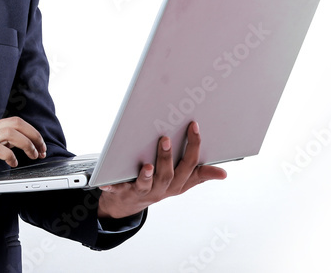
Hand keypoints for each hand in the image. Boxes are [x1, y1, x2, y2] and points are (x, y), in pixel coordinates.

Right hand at [0, 117, 46, 183]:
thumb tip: (11, 145)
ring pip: (12, 132)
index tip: (38, 144)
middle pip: (16, 122)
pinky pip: (0, 149)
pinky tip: (13, 163)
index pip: (12, 121)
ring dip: (28, 144)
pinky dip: (11, 156)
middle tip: (42, 148)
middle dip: (34, 134)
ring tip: (34, 155)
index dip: (29, 132)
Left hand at [96, 121, 226, 218]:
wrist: (127, 203)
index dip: (193, 146)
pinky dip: (112, 186)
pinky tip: (107, 182)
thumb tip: (223, 173)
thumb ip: (199, 175)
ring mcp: (143, 191)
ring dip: (147, 175)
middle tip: (165, 139)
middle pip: (168, 175)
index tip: (194, 126)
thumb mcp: (181, 182)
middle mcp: (162, 188)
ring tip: (147, 165)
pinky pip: (118, 190)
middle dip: (167, 158)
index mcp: (178, 183)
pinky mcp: (123, 192)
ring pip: (147, 184)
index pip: (190, 165)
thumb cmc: (158, 184)